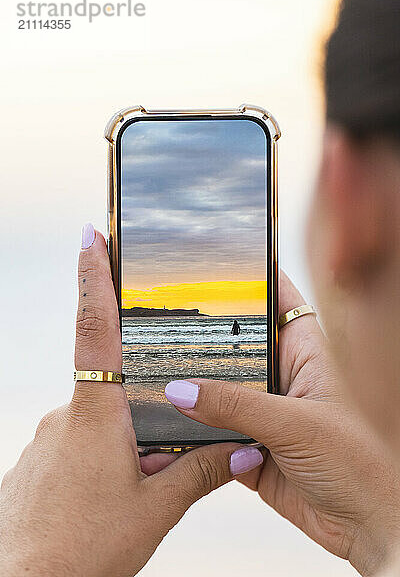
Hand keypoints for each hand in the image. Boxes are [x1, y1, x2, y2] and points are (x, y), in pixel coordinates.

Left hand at [0, 226, 263, 576]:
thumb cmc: (82, 551)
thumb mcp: (155, 510)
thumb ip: (200, 472)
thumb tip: (244, 450)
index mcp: (94, 415)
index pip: (95, 328)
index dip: (94, 277)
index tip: (91, 235)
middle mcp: (67, 415)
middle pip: (113, 386)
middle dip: (141, 405)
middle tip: (152, 450)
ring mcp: (49, 436)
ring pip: (100, 420)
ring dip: (125, 442)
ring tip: (134, 488)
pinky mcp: (41, 459)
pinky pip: (80, 442)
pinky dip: (102, 459)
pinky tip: (109, 496)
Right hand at [164, 272, 399, 575]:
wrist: (367, 527)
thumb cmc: (361, 466)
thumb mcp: (298, 425)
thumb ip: (237, 407)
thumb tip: (183, 390)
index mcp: (308, 356)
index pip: (282, 303)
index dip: (256, 279)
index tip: (221, 261)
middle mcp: (284, 379)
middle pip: (240, 346)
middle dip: (209, 336)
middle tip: (170, 318)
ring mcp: (266, 413)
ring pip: (221, 390)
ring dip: (197, 388)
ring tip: (159, 369)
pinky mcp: (250, 447)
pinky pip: (214, 431)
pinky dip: (193, 430)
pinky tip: (170, 421)